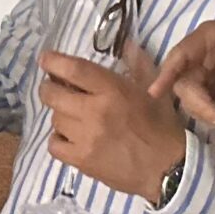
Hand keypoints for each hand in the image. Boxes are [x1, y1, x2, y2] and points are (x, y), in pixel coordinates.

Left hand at [38, 45, 186, 201]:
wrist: (168, 170)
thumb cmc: (162, 127)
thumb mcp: (154, 90)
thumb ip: (138, 64)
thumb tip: (125, 43)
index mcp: (113, 91)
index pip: (74, 70)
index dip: (54, 62)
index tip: (45, 59)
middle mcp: (94, 112)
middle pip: (53, 94)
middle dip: (49, 87)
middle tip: (55, 88)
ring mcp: (85, 138)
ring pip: (55, 119)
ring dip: (60, 114)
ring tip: (72, 116)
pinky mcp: (81, 161)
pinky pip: (54, 145)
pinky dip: (58, 139)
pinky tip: (70, 137)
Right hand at [150, 21, 214, 126]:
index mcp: (208, 39)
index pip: (180, 55)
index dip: (166, 73)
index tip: (155, 92)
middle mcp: (198, 57)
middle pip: (182, 83)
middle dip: (199, 103)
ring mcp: (201, 76)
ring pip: (190, 98)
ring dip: (207, 113)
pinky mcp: (208, 92)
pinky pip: (202, 107)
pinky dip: (214, 117)